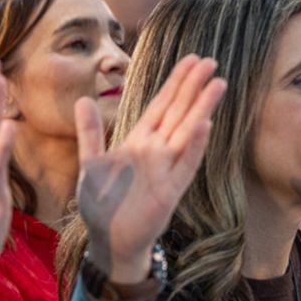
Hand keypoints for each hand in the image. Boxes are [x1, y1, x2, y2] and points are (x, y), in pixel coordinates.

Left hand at [75, 55, 225, 281]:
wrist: (109, 240)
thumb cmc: (103, 204)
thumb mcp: (91, 162)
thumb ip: (91, 132)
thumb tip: (83, 100)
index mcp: (140, 141)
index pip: (162, 105)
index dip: (176, 82)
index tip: (192, 60)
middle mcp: (157, 150)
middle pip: (178, 111)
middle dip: (193, 86)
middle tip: (210, 61)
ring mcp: (166, 168)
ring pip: (186, 131)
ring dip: (201, 107)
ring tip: (217, 84)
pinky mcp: (170, 190)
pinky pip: (185, 164)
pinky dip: (194, 145)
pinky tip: (204, 125)